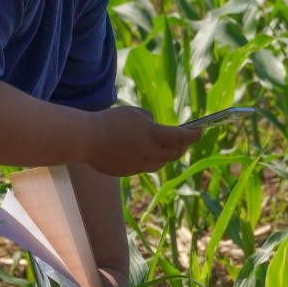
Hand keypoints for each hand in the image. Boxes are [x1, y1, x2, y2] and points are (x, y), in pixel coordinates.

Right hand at [84, 106, 203, 175]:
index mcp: (154, 136)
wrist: (87, 139)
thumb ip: (150, 123)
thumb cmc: (111, 121)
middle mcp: (151, 154)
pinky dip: (148, 159)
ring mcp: (139, 166)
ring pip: (160, 163)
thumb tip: (154, 133)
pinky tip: (142, 152)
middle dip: (182, 146)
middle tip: (184, 139)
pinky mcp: (128, 172)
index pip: (182, 138)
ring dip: (166, 155)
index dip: (194, 135)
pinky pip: (144, 166)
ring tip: (165, 148)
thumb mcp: (136, 114)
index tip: (200, 131)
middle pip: (174, 154)